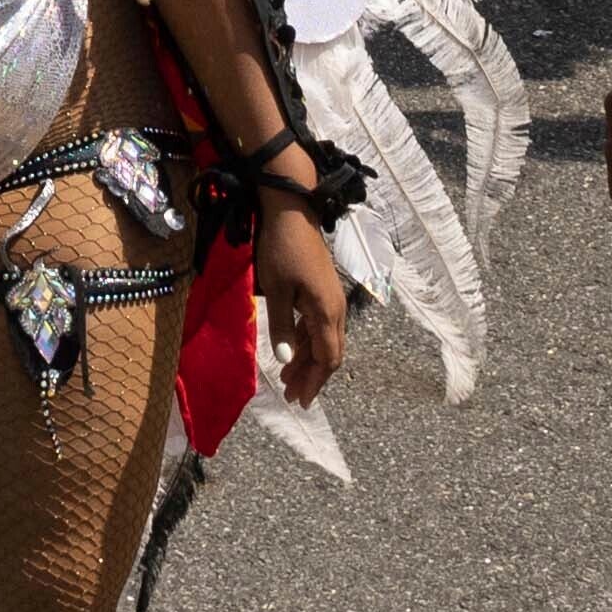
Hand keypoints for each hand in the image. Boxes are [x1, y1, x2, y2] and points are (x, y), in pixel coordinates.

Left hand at [259, 212, 355, 406]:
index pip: (328, 359)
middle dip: (312, 376)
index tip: (302, 401)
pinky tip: (291, 350)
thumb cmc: (282, 249)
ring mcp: (330, 299)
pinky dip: (305, 341)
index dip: (315, 382)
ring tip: (288, 379)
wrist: (292, 211)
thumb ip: (281, 326)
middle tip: (292, 395)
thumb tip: (285, 359)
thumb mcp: (276, 290)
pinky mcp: (321, 291)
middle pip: (329, 353)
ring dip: (307, 360)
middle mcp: (335, 309)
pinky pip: (317, 325)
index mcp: (327, 312)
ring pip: (323, 340)